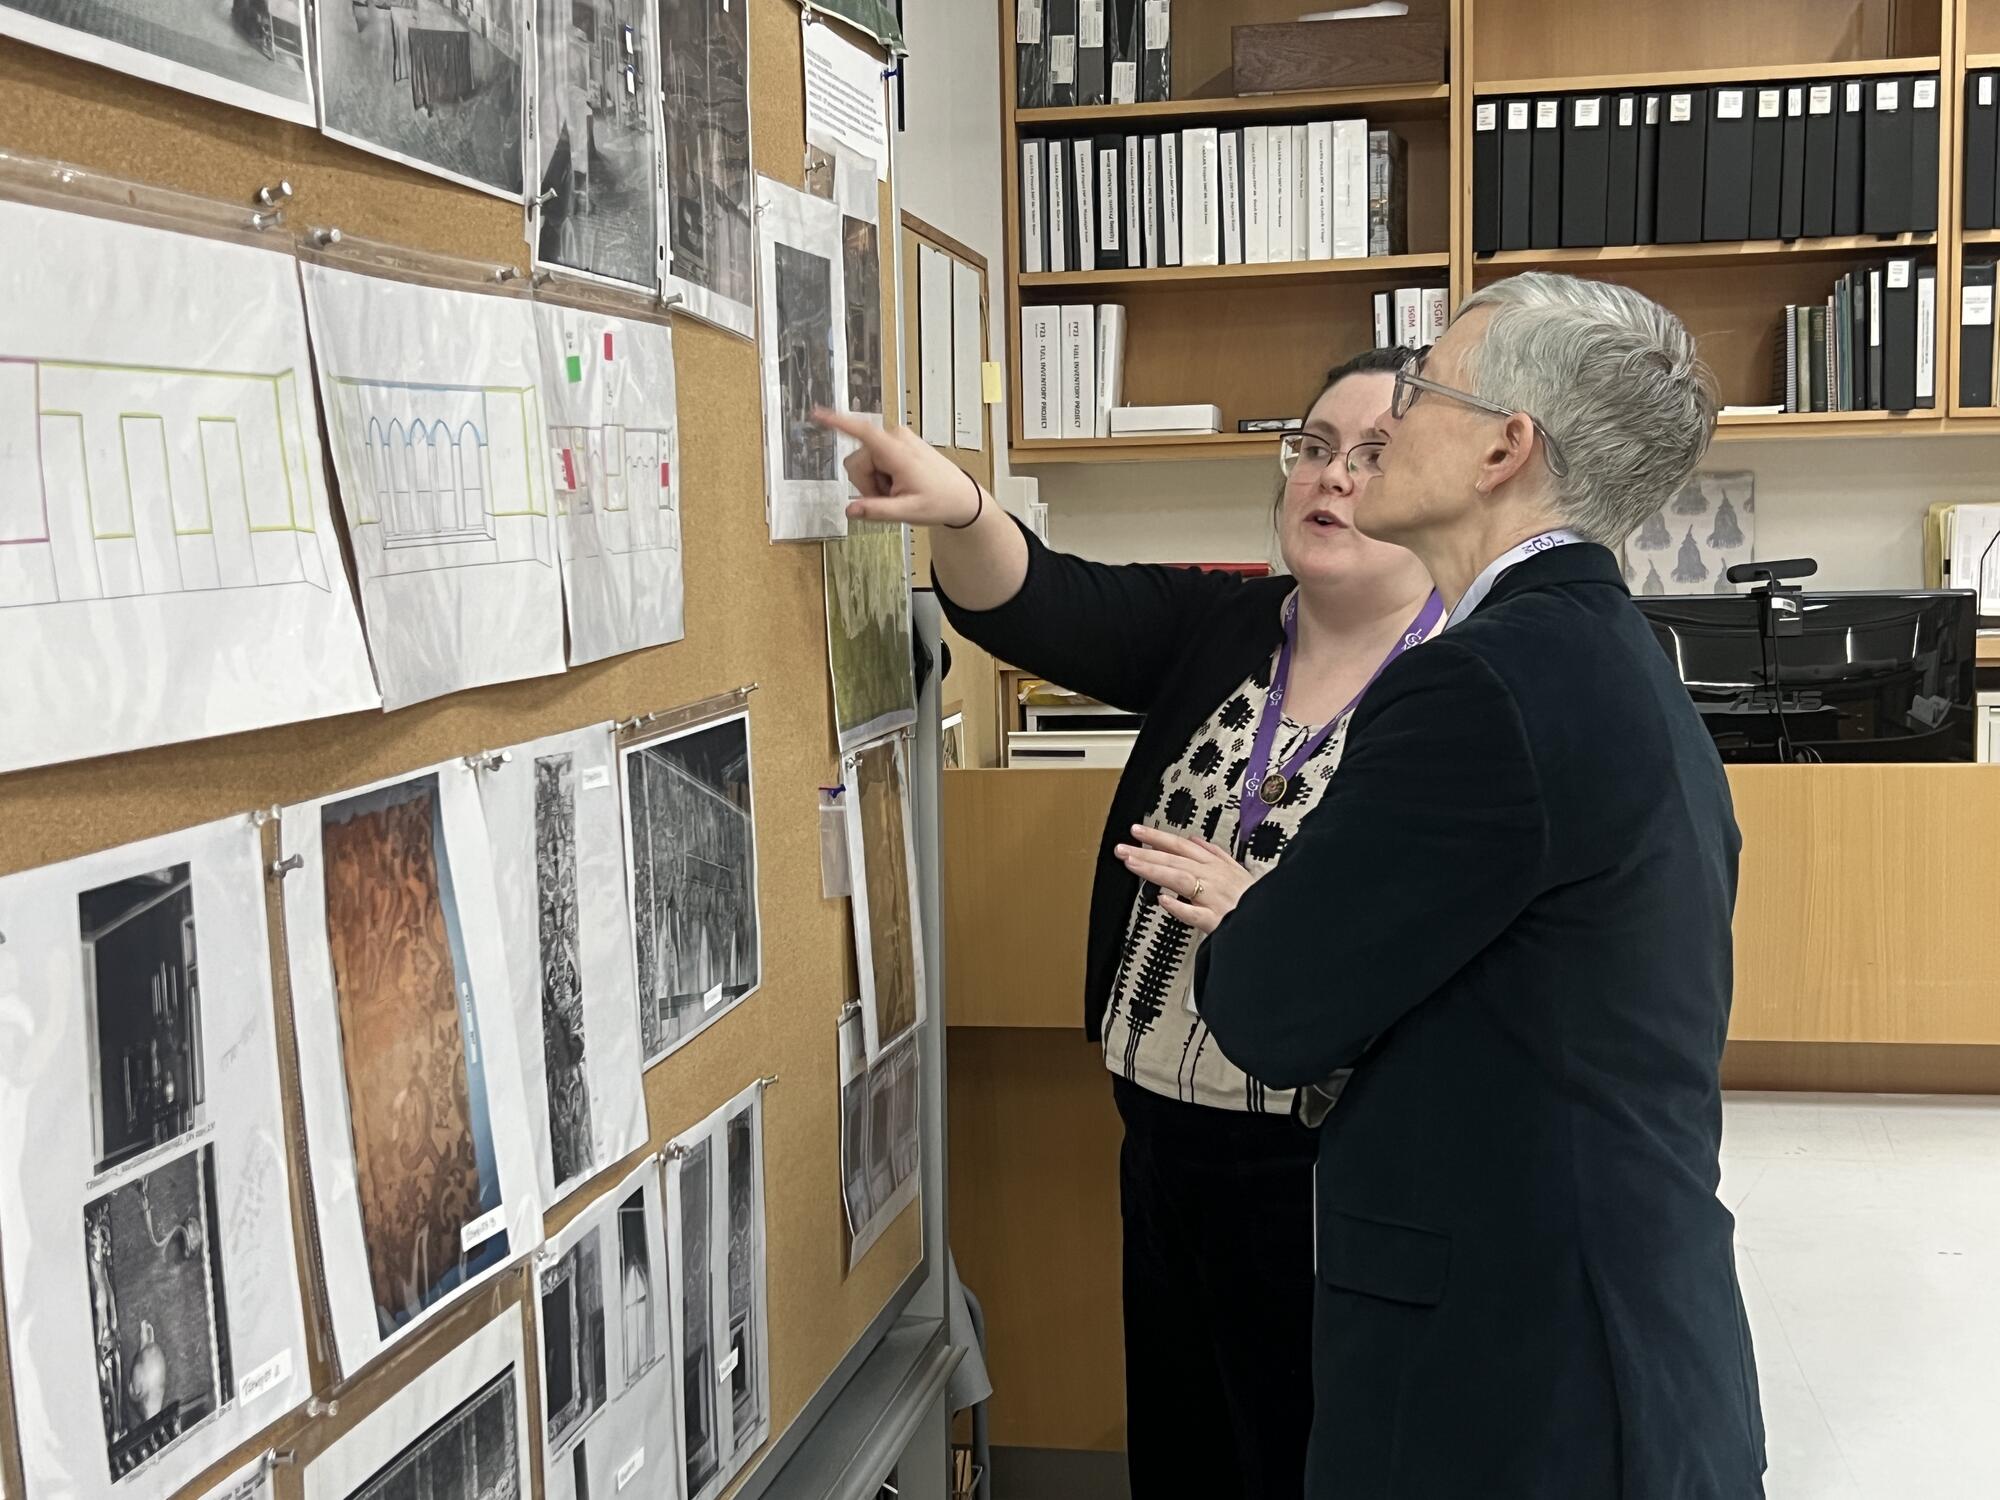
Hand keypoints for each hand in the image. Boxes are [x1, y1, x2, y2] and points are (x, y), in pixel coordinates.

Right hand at [813, 407, 987, 526]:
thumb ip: (877, 510)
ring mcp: (898, 438)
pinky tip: (899, 484)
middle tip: (890, 498)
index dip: (838, 423)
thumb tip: (850, 509)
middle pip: (857, 461)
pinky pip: (875, 459)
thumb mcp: (907, 512)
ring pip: (865, 461)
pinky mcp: (898, 442)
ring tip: (898, 491)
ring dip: (875, 481)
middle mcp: (896, 437)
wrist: (961, 496)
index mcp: (898, 452)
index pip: (863, 432)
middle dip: (867, 484)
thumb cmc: (939, 501)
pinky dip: (882, 475)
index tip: (818, 414)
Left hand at [1113, 825, 1256, 935]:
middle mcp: (1213, 878)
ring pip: (1181, 879)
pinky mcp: (1219, 921)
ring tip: (1133, 864)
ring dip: (1156, 870)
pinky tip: (1162, 901)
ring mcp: (1215, 899)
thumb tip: (1196, 840)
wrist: (1273, 922)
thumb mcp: (1239, 870)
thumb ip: (1216, 854)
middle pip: (1175, 860)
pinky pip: (1196, 914)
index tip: (1137, 832)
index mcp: (1216, 866)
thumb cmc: (1255, 900)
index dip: (1158, 837)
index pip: (1181, 847)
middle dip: (1146, 852)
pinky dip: (1180, 907)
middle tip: (1122, 848)